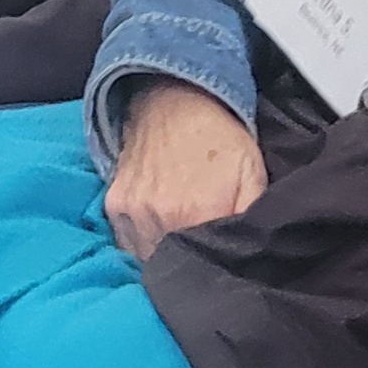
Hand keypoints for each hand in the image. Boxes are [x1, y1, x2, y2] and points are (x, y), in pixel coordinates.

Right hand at [102, 79, 264, 258]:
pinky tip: (160, 226)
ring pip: (148, 258)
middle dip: (188, 261)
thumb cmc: (216, 137)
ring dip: (164, 254)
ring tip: (180, 234)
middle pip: (173, 265)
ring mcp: (132, 212)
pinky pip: (127, 242)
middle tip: (201, 245)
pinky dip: (143, 241)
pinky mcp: (114, 205)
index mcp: (197, 214)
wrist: (174, 100)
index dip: (214, 266)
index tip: (221, 259)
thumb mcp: (253, 173)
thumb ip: (253, 218)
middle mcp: (159, 218)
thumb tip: (253, 256)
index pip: (203, 266)